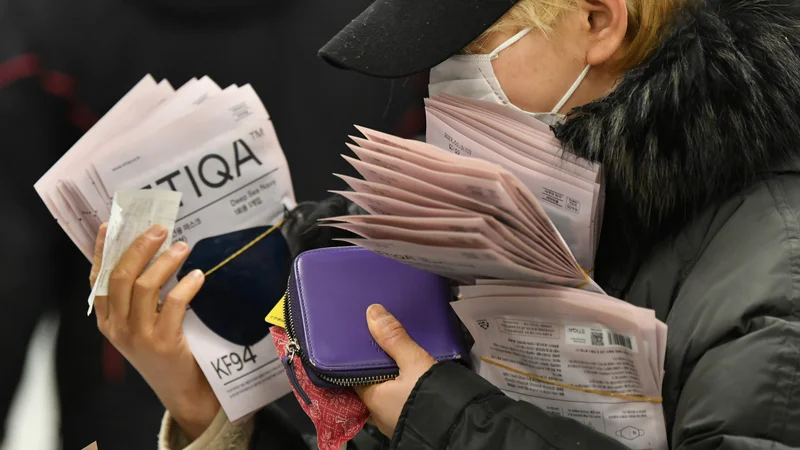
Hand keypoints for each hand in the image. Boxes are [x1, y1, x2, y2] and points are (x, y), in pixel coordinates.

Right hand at [90, 224, 219, 439]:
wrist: (181, 389)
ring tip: (183, 247)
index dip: (102, 250)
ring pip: (144, 286)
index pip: (98, 278)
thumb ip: (137, 296)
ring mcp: (137, 336)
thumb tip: (145, 251)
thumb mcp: (140, 324)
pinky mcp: (162, 343)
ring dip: (165, 261)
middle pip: (121, 276)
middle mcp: (117, 327)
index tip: (111, 224)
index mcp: (107, 320)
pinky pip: (173, 304)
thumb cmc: (163, 350)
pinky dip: (186, 285)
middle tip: (159, 229)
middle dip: (139, 247)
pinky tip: (197, 275)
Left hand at [354, 304, 435, 437]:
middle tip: (383, 344)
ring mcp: (395, 420)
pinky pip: (402, 400)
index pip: (355, 374)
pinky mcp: (413, 422)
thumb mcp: (413, 361)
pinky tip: (413, 374)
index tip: (363, 340)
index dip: (358, 357)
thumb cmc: (431, 395)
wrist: (461, 428)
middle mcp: (379, 414)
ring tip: (399, 354)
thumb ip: (393, 337)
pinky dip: (404, 387)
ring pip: (389, 392)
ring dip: (393, 377)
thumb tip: (372, 311)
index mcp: (372, 400)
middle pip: (373, 383)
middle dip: (379, 367)